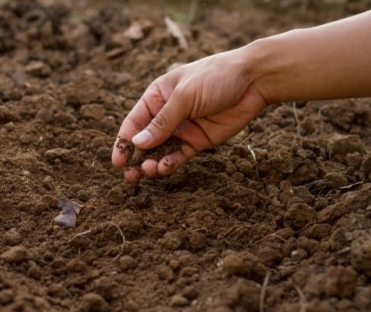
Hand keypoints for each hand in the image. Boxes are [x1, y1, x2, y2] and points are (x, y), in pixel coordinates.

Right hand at [112, 48, 267, 181]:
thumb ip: (163, 122)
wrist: (253, 81)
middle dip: (135, 158)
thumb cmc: (215, 77)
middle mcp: (166, 114)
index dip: (123, 141)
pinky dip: (170, 163)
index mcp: (157, 97)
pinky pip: (179, 155)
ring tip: (147, 172)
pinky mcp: (198, 141)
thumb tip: (137, 143)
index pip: (134, 122)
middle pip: (145, 140)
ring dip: (151, 163)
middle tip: (128, 176)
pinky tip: (164, 167)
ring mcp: (182, 129)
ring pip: (161, 151)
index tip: (117, 161)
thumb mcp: (185, 96)